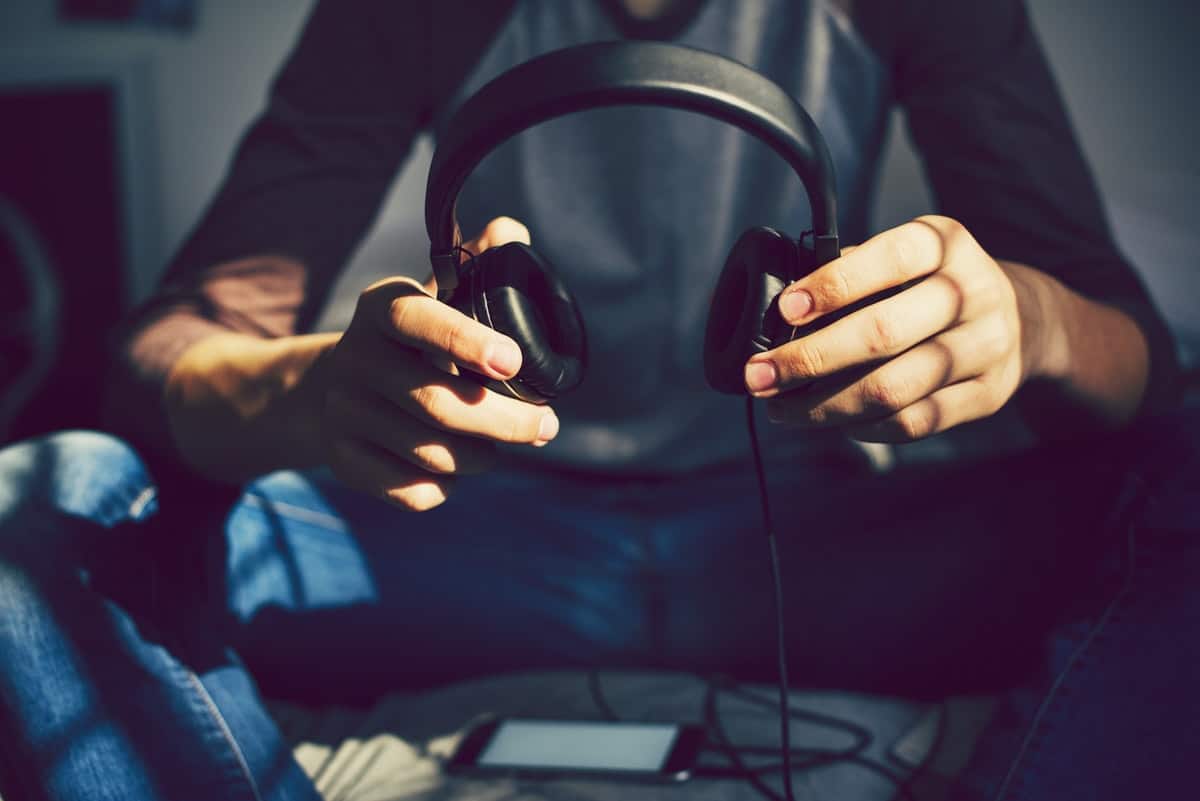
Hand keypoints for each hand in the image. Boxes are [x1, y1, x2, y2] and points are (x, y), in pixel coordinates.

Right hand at [323, 217, 557, 509]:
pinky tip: (455, 472)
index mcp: (383, 308)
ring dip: (481, 457)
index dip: (466, 341)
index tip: (513, 363)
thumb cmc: (411, 343)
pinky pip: (410, 491)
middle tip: (545, 426)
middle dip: (506, 423)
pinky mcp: (342, 459)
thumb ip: (478, 263)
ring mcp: (344, 411)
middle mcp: (355, 357)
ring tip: (498, 447)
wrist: (329, 391)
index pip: (419, 320)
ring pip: (432, 453)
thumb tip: (513, 232)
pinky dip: (445, 488)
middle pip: (437, 404)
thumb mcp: (436, 297)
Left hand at [745, 215, 1050, 441]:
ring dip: (825, 406)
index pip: (890, 260)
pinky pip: (915, 422)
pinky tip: (835, 423)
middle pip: (883, 333)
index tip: (786, 309)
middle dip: (809, 359)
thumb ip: (853, 273)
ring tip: (782, 410)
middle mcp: (972, 291)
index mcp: (945, 243)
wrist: (1023, 318)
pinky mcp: (989, 394)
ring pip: (893, 388)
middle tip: (759, 376)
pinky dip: (865, 427)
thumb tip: (781, 315)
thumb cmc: (932, 284)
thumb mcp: (908, 257)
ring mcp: (985, 346)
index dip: (834, 285)